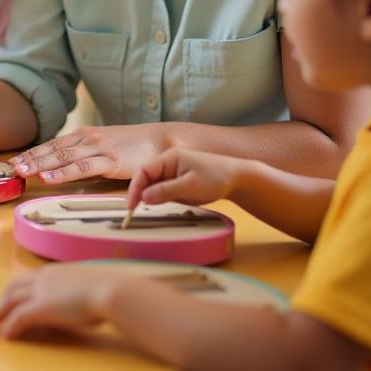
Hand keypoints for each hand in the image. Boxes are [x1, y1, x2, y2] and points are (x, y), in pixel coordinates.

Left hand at [0, 265, 125, 337]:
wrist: (110, 291)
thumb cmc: (108, 290)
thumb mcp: (88, 288)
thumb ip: (78, 292)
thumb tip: (80, 300)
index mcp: (55, 272)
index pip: (28, 279)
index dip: (17, 289)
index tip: (10, 297)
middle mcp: (43, 278)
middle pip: (13, 287)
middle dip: (1, 299)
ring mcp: (40, 292)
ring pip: (10, 301)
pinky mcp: (40, 308)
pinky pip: (18, 317)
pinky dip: (10, 326)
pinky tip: (6, 336)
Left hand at [10, 123, 166, 184]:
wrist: (164, 140)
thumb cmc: (136, 146)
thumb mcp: (106, 146)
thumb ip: (88, 154)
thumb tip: (69, 167)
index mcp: (85, 135)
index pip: (53, 144)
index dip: (33, 152)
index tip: (14, 160)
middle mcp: (87, 139)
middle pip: (52, 149)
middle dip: (29, 158)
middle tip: (10, 167)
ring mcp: (98, 148)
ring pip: (62, 157)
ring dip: (39, 165)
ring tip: (21, 172)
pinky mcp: (109, 161)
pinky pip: (81, 168)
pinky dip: (62, 173)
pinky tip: (48, 179)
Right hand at [127, 148, 244, 209]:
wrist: (238, 179)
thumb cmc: (216, 178)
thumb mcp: (190, 186)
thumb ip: (165, 191)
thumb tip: (143, 198)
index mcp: (169, 158)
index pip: (143, 171)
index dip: (134, 188)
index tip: (132, 206)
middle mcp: (167, 163)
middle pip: (146, 178)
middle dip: (140, 194)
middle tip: (136, 212)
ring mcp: (172, 173)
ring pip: (153, 186)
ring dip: (150, 197)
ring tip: (149, 210)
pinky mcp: (178, 182)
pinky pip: (162, 191)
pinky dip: (159, 199)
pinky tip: (163, 206)